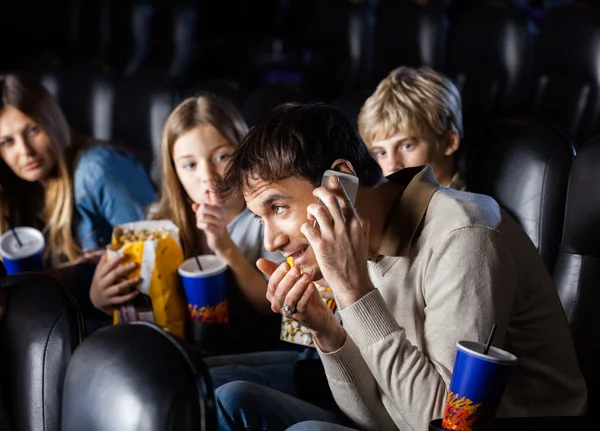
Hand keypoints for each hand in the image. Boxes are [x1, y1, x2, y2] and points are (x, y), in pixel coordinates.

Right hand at [90, 254, 140, 312]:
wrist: (94, 299)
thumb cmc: (100, 282)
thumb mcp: (98, 272)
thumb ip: (104, 262)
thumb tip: (110, 248)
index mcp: (99, 275)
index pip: (108, 266)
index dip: (115, 260)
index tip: (124, 254)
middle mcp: (102, 284)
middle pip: (114, 275)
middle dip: (125, 269)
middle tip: (135, 264)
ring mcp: (107, 293)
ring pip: (119, 287)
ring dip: (130, 283)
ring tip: (139, 278)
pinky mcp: (111, 301)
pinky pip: (121, 299)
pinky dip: (130, 296)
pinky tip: (137, 292)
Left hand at [192, 190, 234, 254]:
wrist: (220, 241)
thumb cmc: (212, 226)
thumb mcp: (206, 216)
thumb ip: (200, 210)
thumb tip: (194, 204)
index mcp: (218, 208)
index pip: (215, 196)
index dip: (212, 187)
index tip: (209, 177)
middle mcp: (221, 213)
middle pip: (204, 207)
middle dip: (199, 213)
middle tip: (200, 218)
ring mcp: (220, 222)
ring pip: (203, 216)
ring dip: (199, 221)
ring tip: (202, 224)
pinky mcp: (217, 231)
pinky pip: (205, 225)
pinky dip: (201, 226)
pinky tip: (203, 228)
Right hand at [257, 259, 336, 332]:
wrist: (317, 311)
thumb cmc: (301, 292)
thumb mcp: (288, 280)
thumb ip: (275, 270)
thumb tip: (259, 261)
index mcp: (272, 295)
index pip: (272, 284)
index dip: (278, 274)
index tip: (286, 264)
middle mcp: (278, 305)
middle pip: (280, 291)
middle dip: (288, 279)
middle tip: (297, 269)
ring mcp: (289, 312)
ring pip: (290, 299)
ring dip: (298, 286)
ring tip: (306, 276)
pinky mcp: (301, 316)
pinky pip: (302, 305)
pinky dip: (306, 294)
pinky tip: (311, 285)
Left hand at [300, 176, 373, 307]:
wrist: (354, 283)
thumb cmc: (357, 262)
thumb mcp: (364, 240)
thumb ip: (360, 225)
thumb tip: (357, 212)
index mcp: (357, 224)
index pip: (346, 199)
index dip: (337, 187)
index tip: (331, 180)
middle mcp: (346, 226)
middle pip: (331, 199)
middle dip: (320, 191)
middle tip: (315, 190)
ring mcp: (333, 235)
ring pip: (317, 210)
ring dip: (311, 209)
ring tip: (311, 214)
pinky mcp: (321, 245)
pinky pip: (308, 227)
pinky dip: (305, 226)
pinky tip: (307, 230)